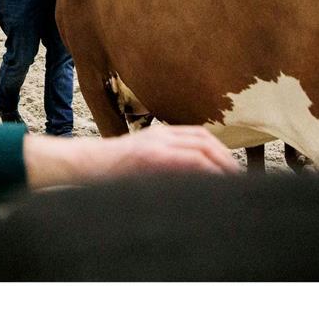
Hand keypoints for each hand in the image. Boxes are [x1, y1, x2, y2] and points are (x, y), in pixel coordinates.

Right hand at [23, 125, 239, 188]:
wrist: (81, 166)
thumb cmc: (107, 171)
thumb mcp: (138, 160)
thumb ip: (162, 164)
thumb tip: (188, 179)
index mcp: (158, 134)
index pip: (198, 136)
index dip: (219, 151)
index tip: (230, 169)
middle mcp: (160, 135)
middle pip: (204, 139)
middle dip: (225, 157)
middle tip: (238, 178)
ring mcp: (156, 144)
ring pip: (201, 147)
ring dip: (220, 164)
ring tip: (231, 182)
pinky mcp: (151, 157)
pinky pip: (188, 160)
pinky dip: (206, 170)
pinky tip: (215, 183)